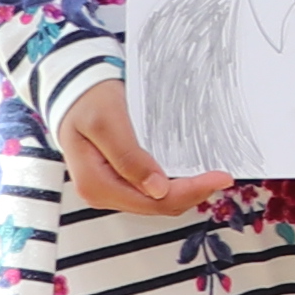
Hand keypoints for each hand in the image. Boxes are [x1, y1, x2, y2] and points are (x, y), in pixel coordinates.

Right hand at [54, 81, 232, 213]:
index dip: (190, 192)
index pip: (154, 202)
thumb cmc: (86, 101)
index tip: (219, 177)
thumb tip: (157, 189)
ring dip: (186, 190)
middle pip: (158, 205)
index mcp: (97, 184)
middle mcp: (103, 192)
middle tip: (221, 175)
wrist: (72, 88)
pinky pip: (152, 190)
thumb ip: (128, 157)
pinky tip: (189, 171)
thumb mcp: (106, 123)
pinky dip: (174, 183)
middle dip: (192, 192)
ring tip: (210, 174)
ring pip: (158, 201)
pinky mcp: (119, 178)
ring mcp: (111, 187)